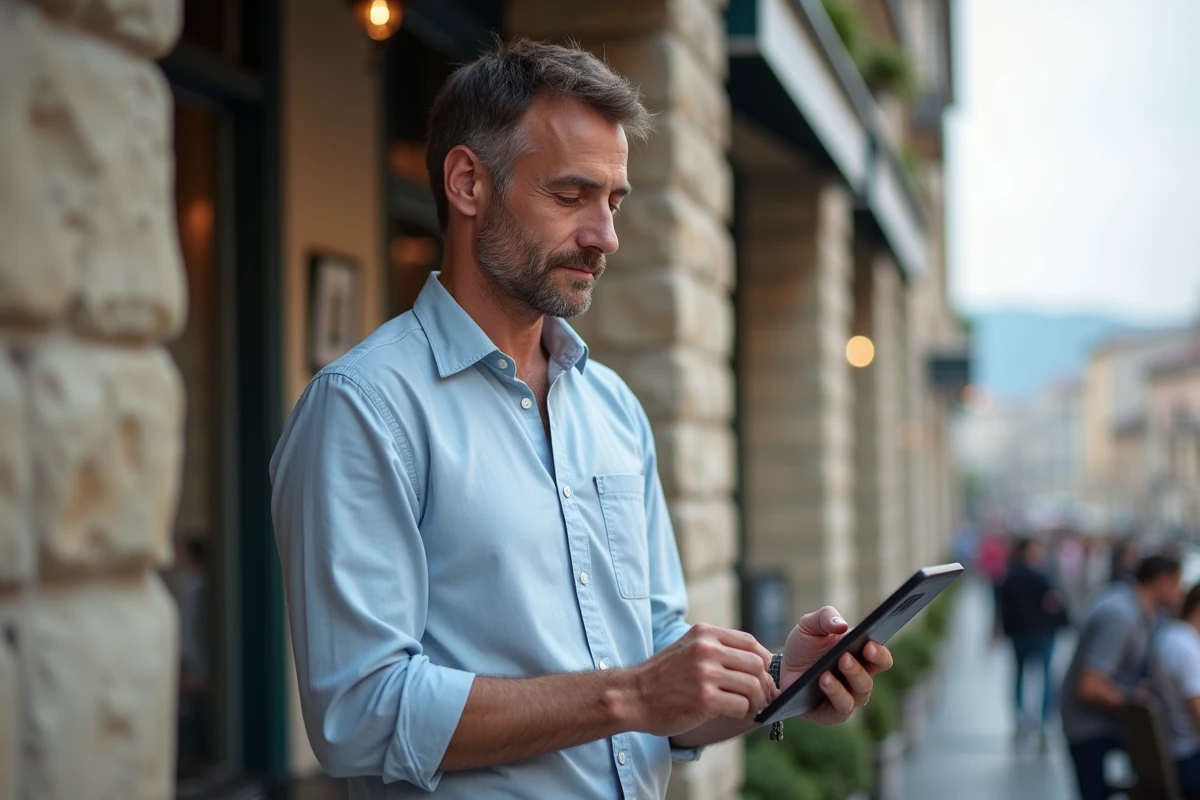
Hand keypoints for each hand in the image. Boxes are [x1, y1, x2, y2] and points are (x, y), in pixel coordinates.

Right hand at [629, 624, 776, 736]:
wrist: (632, 696)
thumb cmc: (662, 676)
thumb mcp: (687, 647)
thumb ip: (715, 648)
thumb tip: (753, 662)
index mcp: (704, 633)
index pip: (750, 642)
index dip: (765, 659)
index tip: (765, 674)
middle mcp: (706, 649)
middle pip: (756, 664)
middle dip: (765, 683)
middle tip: (763, 696)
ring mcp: (705, 674)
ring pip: (753, 685)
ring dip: (757, 700)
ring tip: (752, 707)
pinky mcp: (705, 699)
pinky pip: (741, 705)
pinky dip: (744, 712)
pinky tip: (736, 713)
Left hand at [780, 606, 892, 725]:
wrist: (782, 668)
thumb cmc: (804, 645)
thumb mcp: (810, 625)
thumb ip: (825, 617)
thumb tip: (842, 625)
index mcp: (861, 657)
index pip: (881, 659)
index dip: (879, 653)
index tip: (869, 644)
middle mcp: (859, 680)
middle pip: (869, 678)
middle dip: (857, 668)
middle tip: (843, 657)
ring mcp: (848, 698)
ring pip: (859, 695)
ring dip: (844, 683)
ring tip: (826, 673)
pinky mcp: (832, 714)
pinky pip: (842, 709)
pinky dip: (834, 695)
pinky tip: (822, 682)